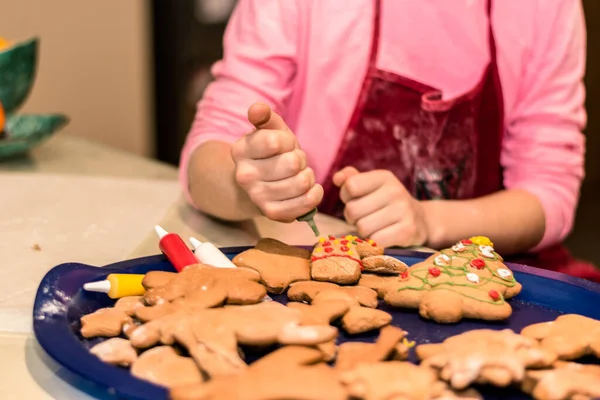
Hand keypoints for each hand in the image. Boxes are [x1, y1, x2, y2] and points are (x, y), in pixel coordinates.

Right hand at [231, 102, 323, 221]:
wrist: (260, 184)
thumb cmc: (270, 152)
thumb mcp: (268, 130)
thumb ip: (264, 116)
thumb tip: (257, 109)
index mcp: (240, 150)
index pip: (276, 141)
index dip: (287, 141)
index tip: (282, 145)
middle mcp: (244, 176)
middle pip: (293, 163)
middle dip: (300, 159)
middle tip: (292, 162)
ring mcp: (257, 197)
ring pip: (301, 182)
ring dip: (308, 176)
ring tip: (299, 175)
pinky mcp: (272, 213)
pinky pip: (305, 204)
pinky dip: (314, 194)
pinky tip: (310, 189)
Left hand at [333, 167, 428, 247]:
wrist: (420, 221)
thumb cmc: (386, 202)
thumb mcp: (371, 185)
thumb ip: (351, 178)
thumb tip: (337, 178)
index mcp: (384, 177)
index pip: (350, 186)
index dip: (346, 197)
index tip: (355, 200)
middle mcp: (395, 191)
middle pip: (352, 210)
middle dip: (353, 217)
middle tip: (364, 217)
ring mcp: (404, 211)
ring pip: (362, 227)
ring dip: (364, 231)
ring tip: (374, 226)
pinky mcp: (408, 231)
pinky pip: (375, 240)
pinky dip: (375, 242)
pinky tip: (383, 236)